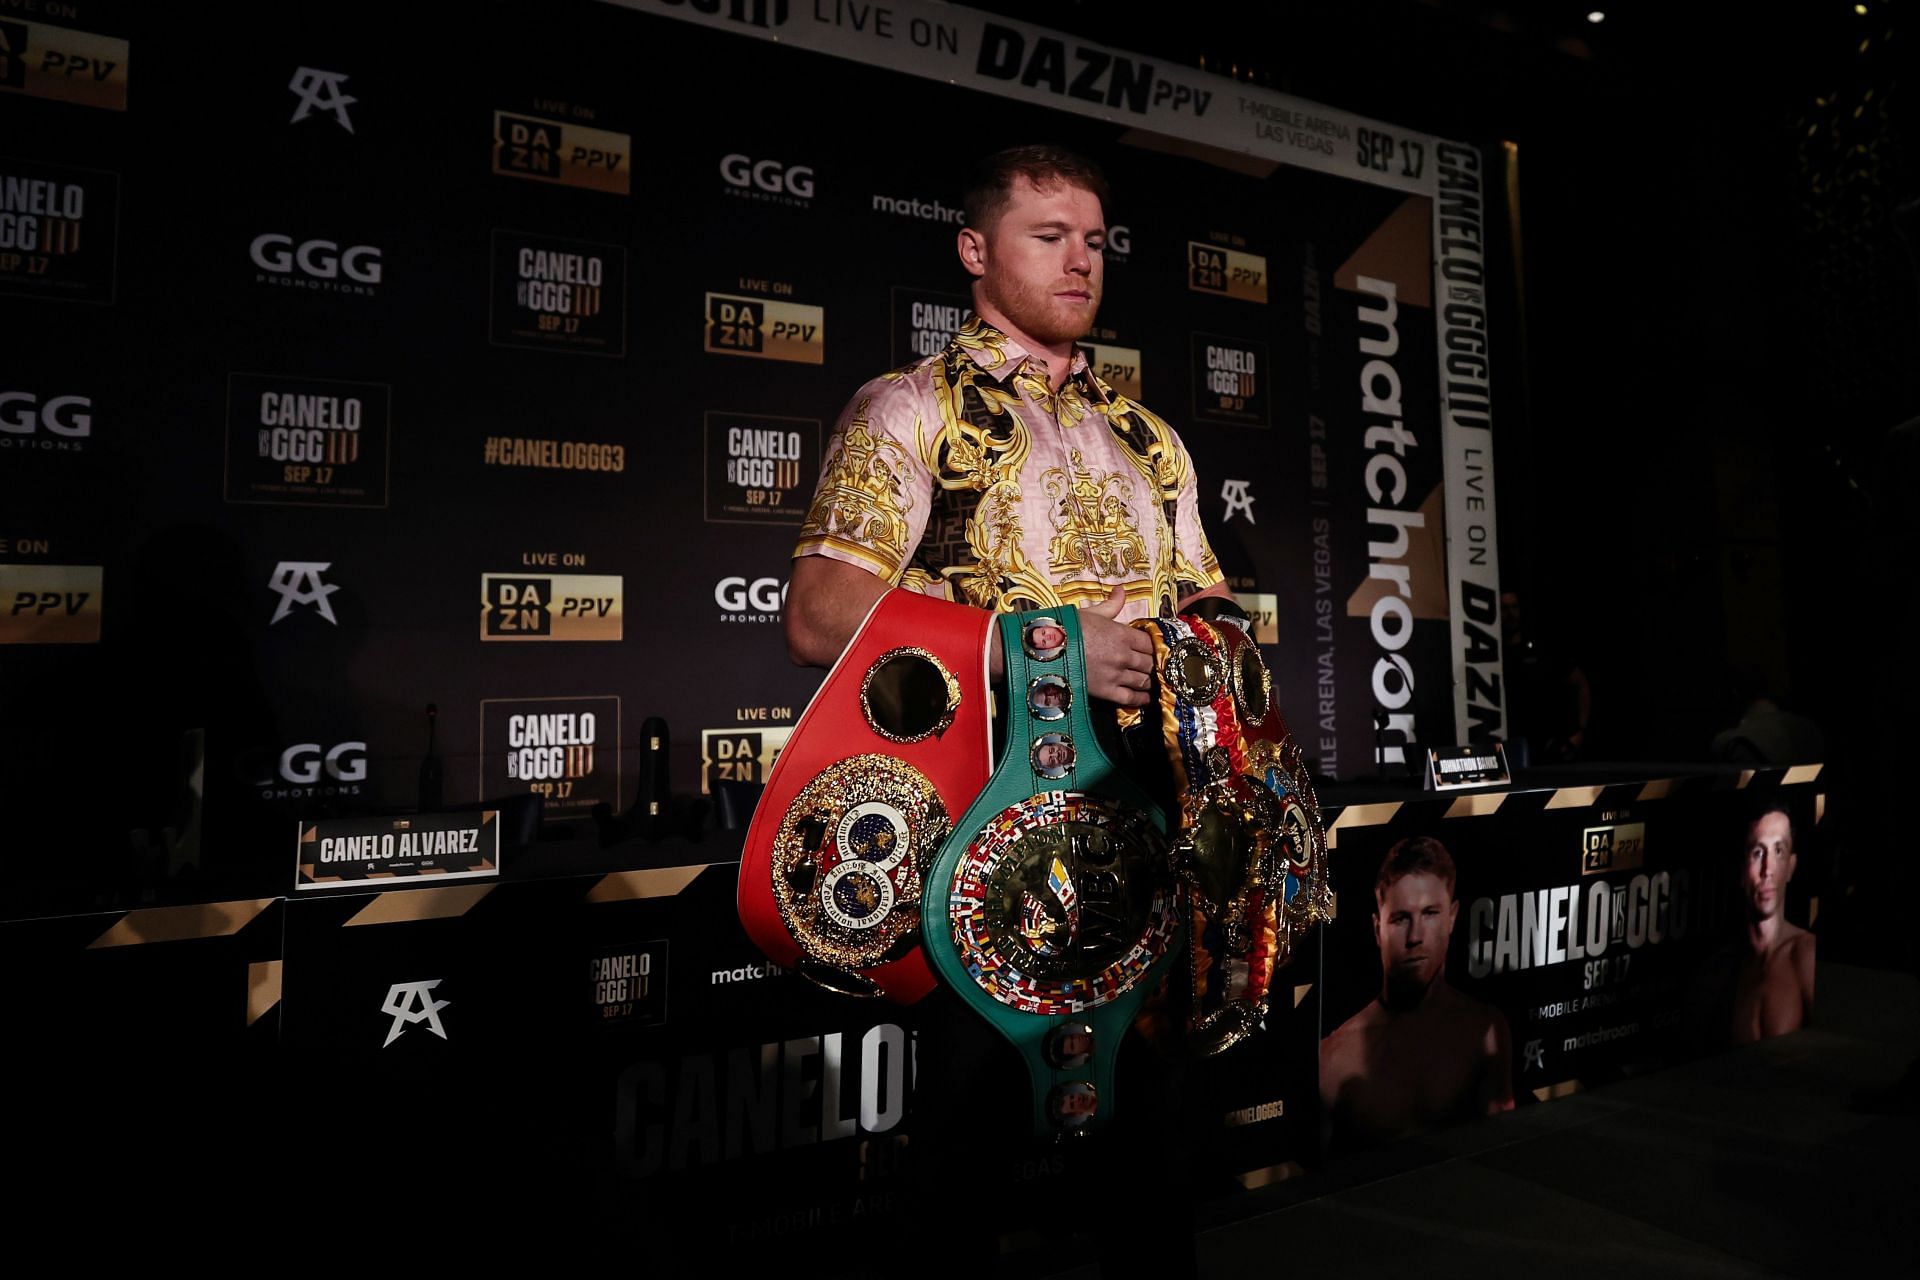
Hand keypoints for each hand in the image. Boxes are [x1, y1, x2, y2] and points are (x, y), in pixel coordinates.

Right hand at [1080, 584, 1154, 706]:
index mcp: (1123, 634)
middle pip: (1149, 663)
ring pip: (1143, 680)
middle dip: (1150, 664)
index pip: (1149, 643)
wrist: (1046, 650)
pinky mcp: (1107, 692)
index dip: (1152, 646)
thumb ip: (1112, 605)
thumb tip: (1122, 590)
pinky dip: (1141, 699)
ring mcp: (1116, 675)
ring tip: (1151, 682)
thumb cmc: (1068, 628)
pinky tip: (1145, 699)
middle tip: (1151, 667)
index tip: (1150, 649)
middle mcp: (1124, 655)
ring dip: (1148, 681)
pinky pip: (1131, 698)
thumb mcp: (1092, 612)